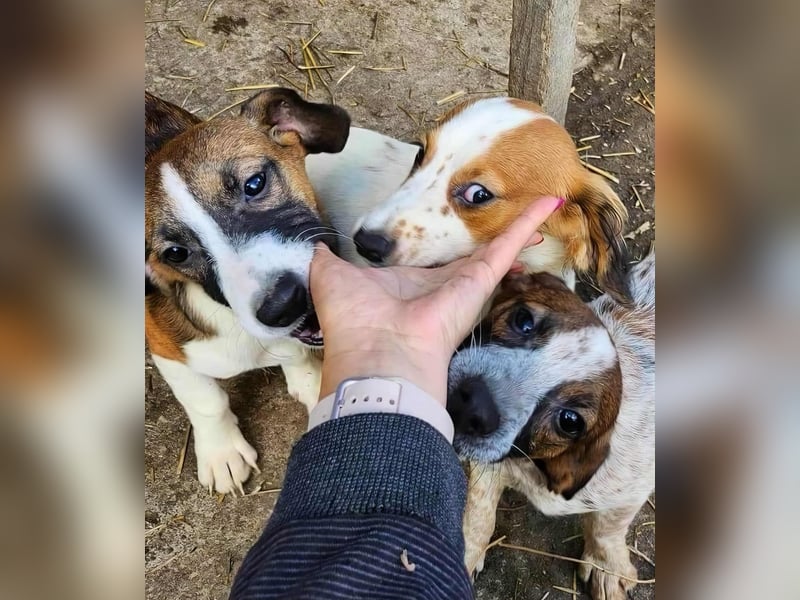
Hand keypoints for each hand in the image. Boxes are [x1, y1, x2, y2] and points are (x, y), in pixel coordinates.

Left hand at [309, 196, 562, 403]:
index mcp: (409, 285)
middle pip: (475, 257)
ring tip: (546, 206)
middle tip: (519, 219)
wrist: (375, 353)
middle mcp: (441, 286)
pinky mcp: (480, 280)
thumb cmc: (352, 321)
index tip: (463, 231)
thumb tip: (317, 246)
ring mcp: (465, 284)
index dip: (451, 246)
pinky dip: (528, 222)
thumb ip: (326, 258)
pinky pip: (508, 245)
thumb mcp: (329, 277)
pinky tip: (548, 202)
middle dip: (496, 241)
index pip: (436, 263)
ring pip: (500, 249)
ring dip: (522, 227)